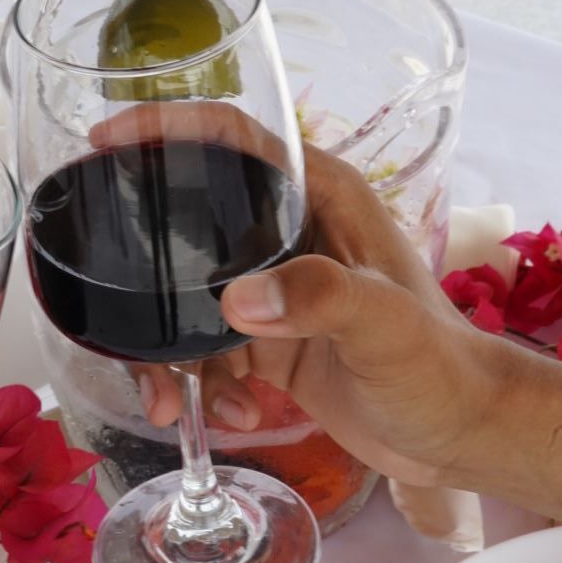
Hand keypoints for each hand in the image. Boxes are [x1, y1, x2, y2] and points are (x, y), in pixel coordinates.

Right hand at [140, 146, 500, 488]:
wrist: (457, 434)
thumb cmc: (439, 367)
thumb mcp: (384, 324)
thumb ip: (320, 298)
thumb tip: (236, 300)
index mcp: (319, 195)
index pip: (230, 136)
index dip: (164, 129)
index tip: (104, 143)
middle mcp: (288, 230)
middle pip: (188, 226)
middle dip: (148, 282)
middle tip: (116, 318)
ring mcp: (273, 287)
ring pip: (186, 300)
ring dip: (170, 354)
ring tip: (172, 401)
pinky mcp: (265, 339)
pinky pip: (204, 350)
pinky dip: (205, 386)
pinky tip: (236, 415)